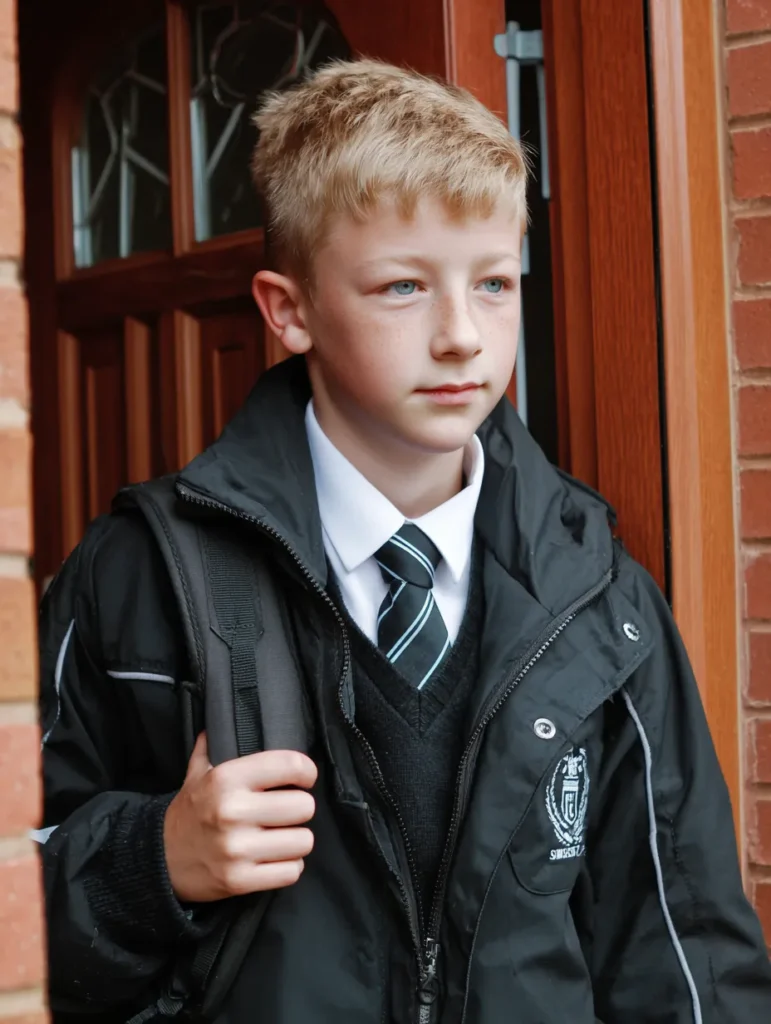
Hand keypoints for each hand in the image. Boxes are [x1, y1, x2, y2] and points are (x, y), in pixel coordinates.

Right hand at [164, 732, 317, 902]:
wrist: (157, 860)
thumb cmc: (188, 812)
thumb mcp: (196, 774)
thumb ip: (212, 745)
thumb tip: (220, 716)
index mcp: (226, 778)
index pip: (291, 765)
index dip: (306, 771)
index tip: (303, 778)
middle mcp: (233, 811)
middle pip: (304, 806)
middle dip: (300, 809)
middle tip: (286, 812)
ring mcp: (237, 849)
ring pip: (303, 841)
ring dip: (296, 841)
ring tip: (281, 837)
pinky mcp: (240, 881)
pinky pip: (291, 872)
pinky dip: (288, 867)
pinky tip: (273, 859)